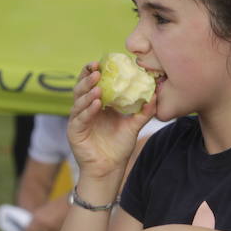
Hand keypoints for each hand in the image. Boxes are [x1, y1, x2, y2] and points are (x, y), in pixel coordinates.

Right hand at [67, 62, 154, 181]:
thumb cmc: (118, 147)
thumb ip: (144, 111)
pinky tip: (97, 103)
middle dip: (87, 77)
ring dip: (88, 92)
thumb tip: (156, 95)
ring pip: (78, 101)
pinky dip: (88, 110)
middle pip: (82, 88)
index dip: (94, 72)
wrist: (110, 168)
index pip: (93, 83)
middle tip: (96, 69)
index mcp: (97, 104)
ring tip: (98, 86)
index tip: (101, 62)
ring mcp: (78, 119)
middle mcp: (85, 109)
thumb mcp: (133, 126)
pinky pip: (80, 117)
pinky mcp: (74, 131)